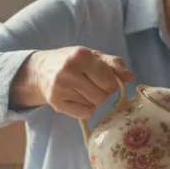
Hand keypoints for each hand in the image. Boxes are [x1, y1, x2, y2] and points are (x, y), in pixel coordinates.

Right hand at [17, 46, 134, 118]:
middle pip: (102, 95)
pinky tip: (77, 99)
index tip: (104, 79)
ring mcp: (60, 88)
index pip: (109, 80)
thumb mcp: (92, 56)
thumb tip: (130, 77)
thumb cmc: (71, 61)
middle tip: (94, 85)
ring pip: (94, 105)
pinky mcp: (56, 103)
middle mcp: (68, 71)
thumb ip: (112, 64)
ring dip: (93, 100)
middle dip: (103, 92)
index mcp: (80, 55)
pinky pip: (84, 113)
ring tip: (83, 90)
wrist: (39, 71)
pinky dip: (85, 108)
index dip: (111, 82)